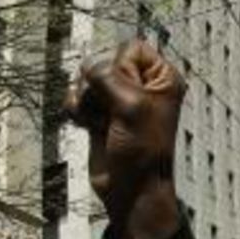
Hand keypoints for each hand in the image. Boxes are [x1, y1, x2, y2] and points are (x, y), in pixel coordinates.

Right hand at [68, 38, 186, 238]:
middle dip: (101, 87)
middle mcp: (142, 86)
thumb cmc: (142, 151)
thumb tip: (87, 66)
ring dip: (88, 101)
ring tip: (104, 124)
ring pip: (87, 79)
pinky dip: (79, 110)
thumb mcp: (131, 105)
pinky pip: (77, 96)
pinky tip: (92, 128)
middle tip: (114, 114)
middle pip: (104, 61)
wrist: (130, 190)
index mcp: (162, 79)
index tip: (131, 98)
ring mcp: (118, 99)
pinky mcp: (99, 114)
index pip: (131, 48)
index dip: (122, 68)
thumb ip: (106, 75)